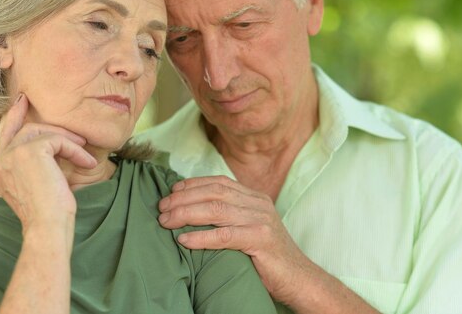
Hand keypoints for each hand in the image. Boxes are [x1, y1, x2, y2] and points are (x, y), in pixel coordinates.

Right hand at [0, 94, 96, 232]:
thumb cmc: (51, 212)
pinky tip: (88, 163)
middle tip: (79, 139)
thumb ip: (42, 164)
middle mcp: (3, 159)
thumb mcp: (43, 183)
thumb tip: (62, 147)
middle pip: (29, 129)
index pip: (5, 133)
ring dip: (69, 141)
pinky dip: (76, 150)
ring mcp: (14, 153)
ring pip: (45, 132)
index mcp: (2, 167)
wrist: (47, 226)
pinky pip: (58, 140)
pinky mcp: (30, 151)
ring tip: (86, 154)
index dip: (14, 115)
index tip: (22, 100)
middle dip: (56, 130)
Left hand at [157, 175, 314, 302]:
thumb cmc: (268, 256)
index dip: (193, 184)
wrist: (299, 278)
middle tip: (162, 207)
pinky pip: (224, 235)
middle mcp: (258, 204)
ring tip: (166, 221)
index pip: (219, 182)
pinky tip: (183, 239)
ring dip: (186, 213)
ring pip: (216, 210)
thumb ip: (230, 215)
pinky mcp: (261, 240)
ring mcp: (261, 220)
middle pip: (214, 193)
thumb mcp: (249, 228)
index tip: (172, 191)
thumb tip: (193, 209)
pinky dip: (201, 237)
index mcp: (255, 198)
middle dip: (184, 198)